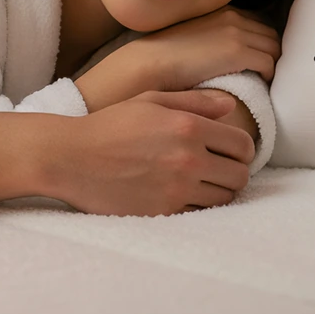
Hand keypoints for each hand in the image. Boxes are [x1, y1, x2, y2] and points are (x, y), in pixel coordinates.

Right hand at [49, 90, 254, 215]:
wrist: (71, 158)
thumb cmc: (110, 125)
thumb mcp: (151, 101)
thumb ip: (195, 102)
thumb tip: (230, 106)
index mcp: (188, 127)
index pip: (243, 145)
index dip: (242, 148)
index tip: (230, 150)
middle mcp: (188, 160)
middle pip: (240, 176)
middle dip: (234, 171)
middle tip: (218, 168)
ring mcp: (176, 189)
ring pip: (224, 198)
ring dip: (218, 190)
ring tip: (201, 182)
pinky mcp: (163, 212)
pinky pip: (199, 213)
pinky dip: (197, 205)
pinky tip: (183, 193)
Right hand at [74, 8, 280, 110]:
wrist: (148, 64)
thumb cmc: (163, 59)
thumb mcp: (192, 39)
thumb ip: (213, 39)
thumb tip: (226, 54)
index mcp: (222, 11)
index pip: (259, 25)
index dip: (263, 45)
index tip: (260, 62)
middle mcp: (233, 17)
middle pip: (271, 35)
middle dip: (273, 54)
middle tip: (267, 76)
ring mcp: (236, 33)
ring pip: (274, 49)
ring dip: (273, 66)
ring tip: (264, 84)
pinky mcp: (237, 51)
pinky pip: (269, 64)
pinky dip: (268, 76)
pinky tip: (258, 87)